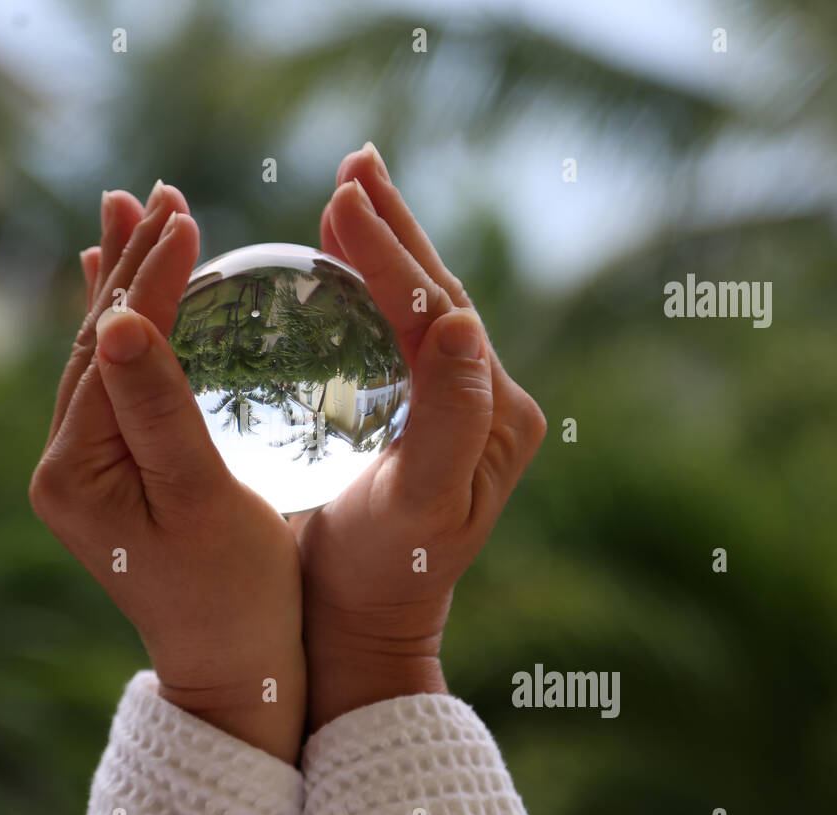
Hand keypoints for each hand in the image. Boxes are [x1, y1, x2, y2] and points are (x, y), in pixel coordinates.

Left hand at [29, 182, 305, 763]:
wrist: (236, 664)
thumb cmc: (237, 590)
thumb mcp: (203, 498)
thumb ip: (160, 409)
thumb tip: (118, 320)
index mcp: (74, 473)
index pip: (110, 351)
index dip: (147, 279)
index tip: (184, 215)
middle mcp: (63, 467)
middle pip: (96, 343)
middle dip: (129, 265)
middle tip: (156, 191)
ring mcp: (84, 470)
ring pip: (104, 357)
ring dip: (123, 283)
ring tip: (132, 212)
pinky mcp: (113, 473)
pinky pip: (115, 385)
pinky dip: (125, 330)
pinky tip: (122, 294)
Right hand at [291, 145, 547, 731]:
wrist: (366, 625)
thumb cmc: (383, 577)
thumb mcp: (422, 508)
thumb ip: (450, 422)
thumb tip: (467, 321)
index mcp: (495, 417)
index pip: (441, 313)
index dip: (392, 252)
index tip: (341, 197)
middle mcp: (490, 402)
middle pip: (440, 294)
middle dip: (396, 227)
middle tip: (355, 166)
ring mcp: (462, 407)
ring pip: (422, 305)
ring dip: (387, 245)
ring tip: (350, 192)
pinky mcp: (429, 415)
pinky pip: (401, 333)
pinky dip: (374, 286)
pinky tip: (344, 261)